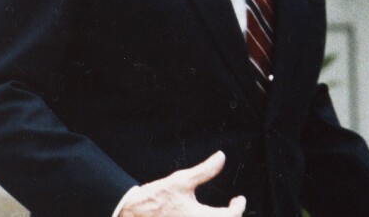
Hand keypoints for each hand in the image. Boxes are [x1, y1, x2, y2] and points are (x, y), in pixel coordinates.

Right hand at [119, 151, 245, 216]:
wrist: (130, 214)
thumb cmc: (155, 199)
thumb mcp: (181, 180)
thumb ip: (204, 170)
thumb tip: (221, 157)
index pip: (231, 216)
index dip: (239, 207)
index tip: (239, 199)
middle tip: (233, 207)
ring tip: (221, 213)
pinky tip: (203, 216)